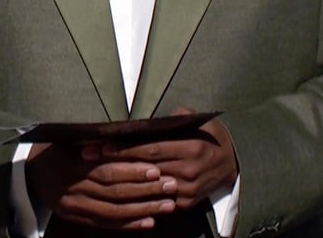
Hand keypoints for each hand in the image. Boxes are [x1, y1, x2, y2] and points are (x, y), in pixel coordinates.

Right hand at [26, 142, 178, 229]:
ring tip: (168, 205)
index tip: (156, 169)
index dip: (132, 171)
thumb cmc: (58, 150)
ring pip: (113, 211)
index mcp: (72, 165)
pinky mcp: (78, 219)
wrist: (31, 175)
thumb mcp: (71, 139)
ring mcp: (75, 206)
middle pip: (114, 192)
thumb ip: (96, 141)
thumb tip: (131, 135)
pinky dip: (128, 224)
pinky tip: (149, 221)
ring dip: (143, 209)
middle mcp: (73, 189)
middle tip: (171, 186)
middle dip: (145, 190)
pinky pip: (105, 224)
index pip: (106, 170)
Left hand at [98, 108, 238, 210]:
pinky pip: (157, 200)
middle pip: (144, 168)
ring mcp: (186, 190)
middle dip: (115, 162)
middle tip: (88, 157)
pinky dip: (137, 194)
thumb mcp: (196, 121)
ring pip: (147, 186)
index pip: (151, 149)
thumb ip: (173, 120)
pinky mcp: (185, 203)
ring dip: (121, 180)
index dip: (125, 149)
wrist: (234, 162)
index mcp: (190, 148)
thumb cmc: (210, 136)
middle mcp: (187, 171)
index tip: (102, 146)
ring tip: (96, 172)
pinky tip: (117, 188)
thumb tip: (146, 120)